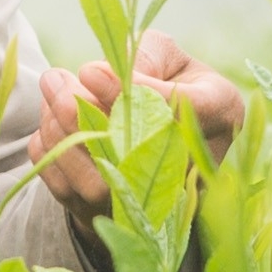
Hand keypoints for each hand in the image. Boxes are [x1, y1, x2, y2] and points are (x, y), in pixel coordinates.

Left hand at [27, 31, 247, 208]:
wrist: (161, 135)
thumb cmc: (167, 82)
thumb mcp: (167, 56)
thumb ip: (141, 57)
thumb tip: (95, 77)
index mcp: (220, 114)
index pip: (176, 110)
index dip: (125, 94)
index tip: (89, 70)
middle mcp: (196, 168)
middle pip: (131, 155)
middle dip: (80, 113)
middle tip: (54, 78)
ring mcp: (155, 202)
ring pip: (95, 180)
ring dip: (60, 132)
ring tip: (52, 92)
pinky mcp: (115, 215)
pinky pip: (68, 190)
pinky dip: (50, 153)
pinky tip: (51, 122)